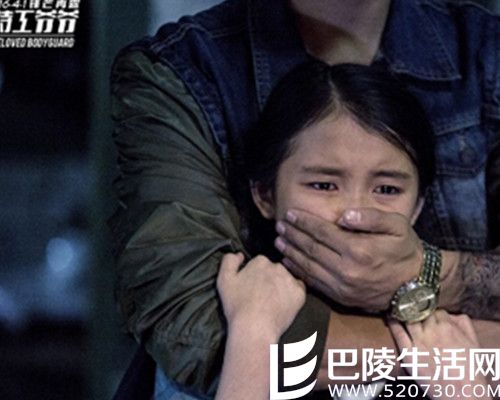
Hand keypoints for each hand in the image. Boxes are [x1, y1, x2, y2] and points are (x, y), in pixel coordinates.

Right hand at [217, 253, 305, 337]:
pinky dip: (292, 295)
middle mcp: (277, 267)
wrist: (254, 328)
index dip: (254, 276)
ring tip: (271, 302)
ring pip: (286, 279)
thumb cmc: (237, 305)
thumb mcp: (224, 280)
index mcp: (260, 261)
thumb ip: (229, 261)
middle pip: (274, 270)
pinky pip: (298, 290)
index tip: (251, 287)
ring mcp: (290, 280)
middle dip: (269, 279)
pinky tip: (282, 304)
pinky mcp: (299, 293)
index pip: (260, 264)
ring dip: (281, 286)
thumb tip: (239, 255)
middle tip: (261, 296)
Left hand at [275, 208, 422, 310]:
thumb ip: (371, 218)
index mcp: (359, 250)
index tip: (291, 213)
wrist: (418, 284)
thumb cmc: (406, 250)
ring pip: (309, 267)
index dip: (304, 222)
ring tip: (279, 241)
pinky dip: (299, 271)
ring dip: (291, 253)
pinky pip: (315, 283)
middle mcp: (348, 271)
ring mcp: (343, 287)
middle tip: (279, 225)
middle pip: (311, 249)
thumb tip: (344, 215)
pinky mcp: (342, 298)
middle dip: (293, 235)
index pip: (323, 232)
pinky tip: (289, 262)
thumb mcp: (397, 226)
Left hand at [389, 310, 490, 399]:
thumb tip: (453, 314)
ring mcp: (419, 341)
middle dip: (420, 312)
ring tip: (399, 310)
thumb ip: (464, 324)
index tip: (430, 315)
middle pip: (421, 312)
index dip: (433, 313)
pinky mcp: (409, 353)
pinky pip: (398, 333)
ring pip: (409, 319)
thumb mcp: (474, 343)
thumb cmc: (470, 370)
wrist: (463, 392)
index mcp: (448, 327)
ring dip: (404, 313)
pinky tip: (390, 317)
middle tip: (415, 312)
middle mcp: (432, 331)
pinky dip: (393, 323)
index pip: (436, 311)